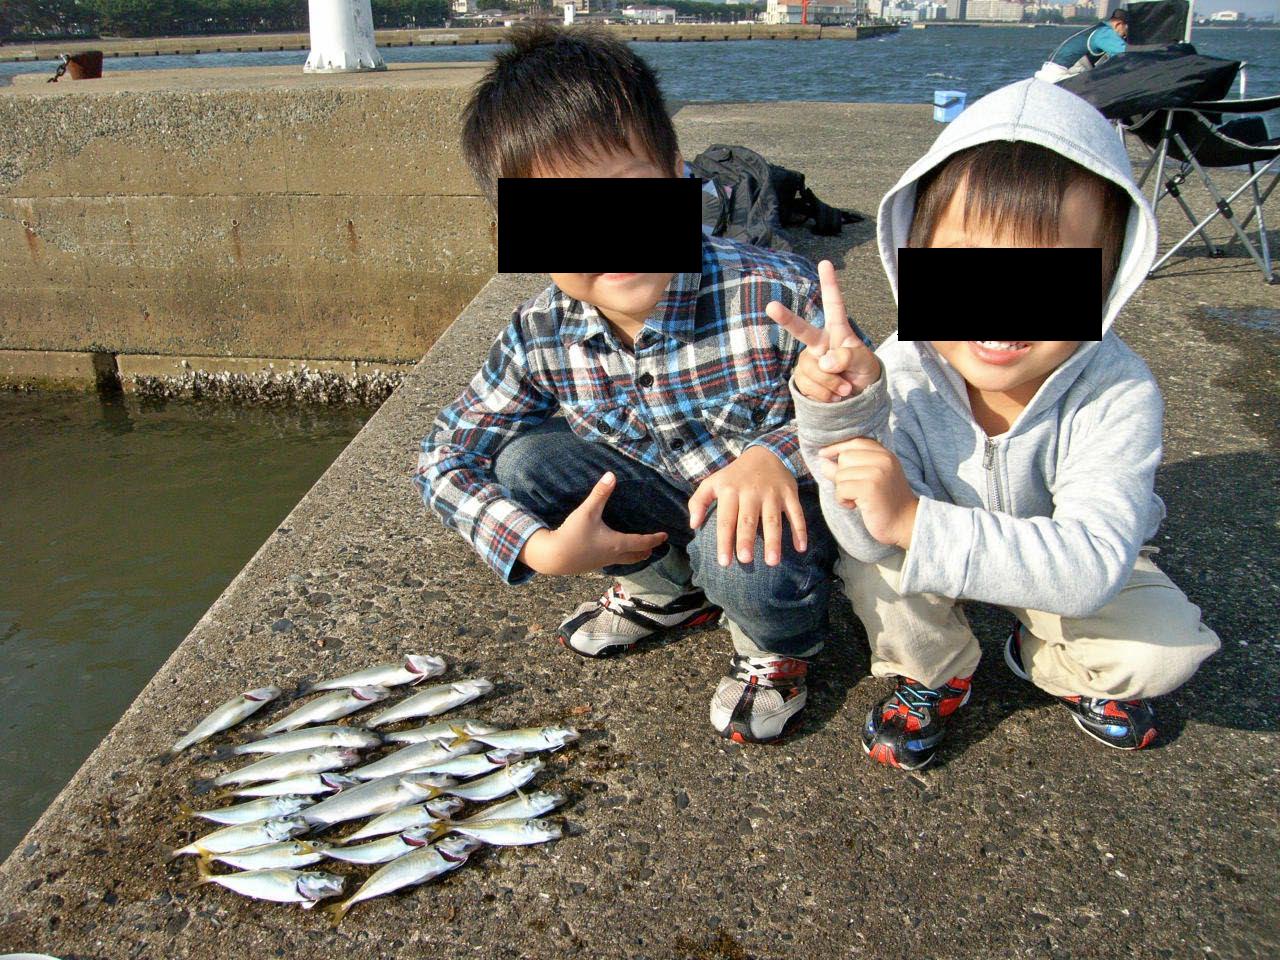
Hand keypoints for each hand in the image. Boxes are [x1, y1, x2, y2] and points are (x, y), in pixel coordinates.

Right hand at [518, 472, 667, 575]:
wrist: (553, 557)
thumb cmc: (572, 535)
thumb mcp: (587, 512)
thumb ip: (599, 494)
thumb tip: (611, 475)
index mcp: (617, 543)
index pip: (642, 542)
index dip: (655, 539)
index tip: (665, 536)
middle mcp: (614, 555)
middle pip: (636, 556)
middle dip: (647, 550)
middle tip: (655, 546)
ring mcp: (603, 562)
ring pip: (625, 561)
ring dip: (635, 555)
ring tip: (641, 551)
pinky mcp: (593, 565)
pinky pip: (613, 561)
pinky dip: (621, 557)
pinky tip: (614, 551)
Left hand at [687, 446, 805, 567]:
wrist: (765, 453)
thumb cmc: (735, 475)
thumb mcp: (713, 482)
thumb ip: (698, 501)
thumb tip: (693, 525)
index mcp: (730, 490)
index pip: (725, 519)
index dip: (724, 541)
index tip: (724, 562)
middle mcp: (751, 492)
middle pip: (748, 520)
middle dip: (746, 540)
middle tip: (745, 560)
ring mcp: (772, 493)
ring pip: (773, 519)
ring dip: (774, 540)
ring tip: (772, 561)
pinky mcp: (790, 493)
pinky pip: (796, 513)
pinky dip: (800, 530)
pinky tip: (801, 548)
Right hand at [765, 259, 879, 402]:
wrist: (856, 401)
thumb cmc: (863, 372)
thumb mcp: (864, 362)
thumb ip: (848, 356)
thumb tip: (824, 361)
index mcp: (837, 331)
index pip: (833, 305)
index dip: (830, 284)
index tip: (825, 263)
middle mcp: (818, 343)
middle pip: (801, 329)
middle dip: (786, 319)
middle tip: (771, 306)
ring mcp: (809, 361)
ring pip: (812, 369)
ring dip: (831, 383)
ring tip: (845, 388)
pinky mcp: (803, 379)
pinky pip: (808, 385)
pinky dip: (824, 394)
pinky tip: (834, 396)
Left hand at [818, 437, 917, 548]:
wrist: (905, 523)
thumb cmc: (885, 502)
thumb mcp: (869, 479)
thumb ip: (848, 467)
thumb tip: (822, 460)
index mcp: (885, 454)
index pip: (855, 442)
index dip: (837, 447)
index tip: (823, 454)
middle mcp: (883, 459)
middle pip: (844, 457)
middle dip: (842, 475)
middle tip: (855, 490)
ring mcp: (877, 472)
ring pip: (840, 475)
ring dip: (842, 490)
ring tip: (857, 499)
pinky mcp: (869, 488)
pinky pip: (841, 489)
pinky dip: (842, 500)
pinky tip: (855, 506)